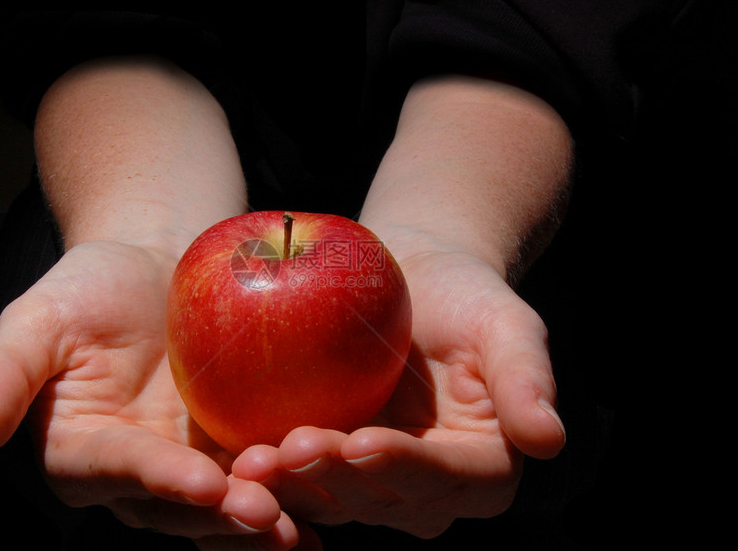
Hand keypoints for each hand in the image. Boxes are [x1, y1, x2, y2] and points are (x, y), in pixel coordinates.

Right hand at [0, 240, 297, 543]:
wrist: (153, 268)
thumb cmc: (88, 288)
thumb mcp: (36, 319)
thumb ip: (3, 374)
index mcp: (82, 451)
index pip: (119, 471)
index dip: (159, 481)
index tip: (203, 483)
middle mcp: (137, 476)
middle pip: (179, 508)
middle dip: (222, 518)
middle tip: (271, 521)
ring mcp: (189, 466)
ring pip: (224, 507)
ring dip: (264, 520)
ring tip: (306, 529)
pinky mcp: (232, 449)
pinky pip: (262, 475)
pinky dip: (295, 489)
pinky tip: (337, 493)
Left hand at [231, 251, 565, 538]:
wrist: (411, 283)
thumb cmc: (466, 297)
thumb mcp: (508, 325)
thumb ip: (527, 380)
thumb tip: (548, 440)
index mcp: (481, 471)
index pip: (446, 480)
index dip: (405, 468)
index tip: (364, 443)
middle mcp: (426, 493)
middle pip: (382, 499)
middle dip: (337, 482)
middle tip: (290, 450)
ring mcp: (372, 485)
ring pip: (334, 500)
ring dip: (292, 487)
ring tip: (251, 460)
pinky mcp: (328, 468)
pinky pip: (299, 478)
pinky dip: (270, 473)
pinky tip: (234, 453)